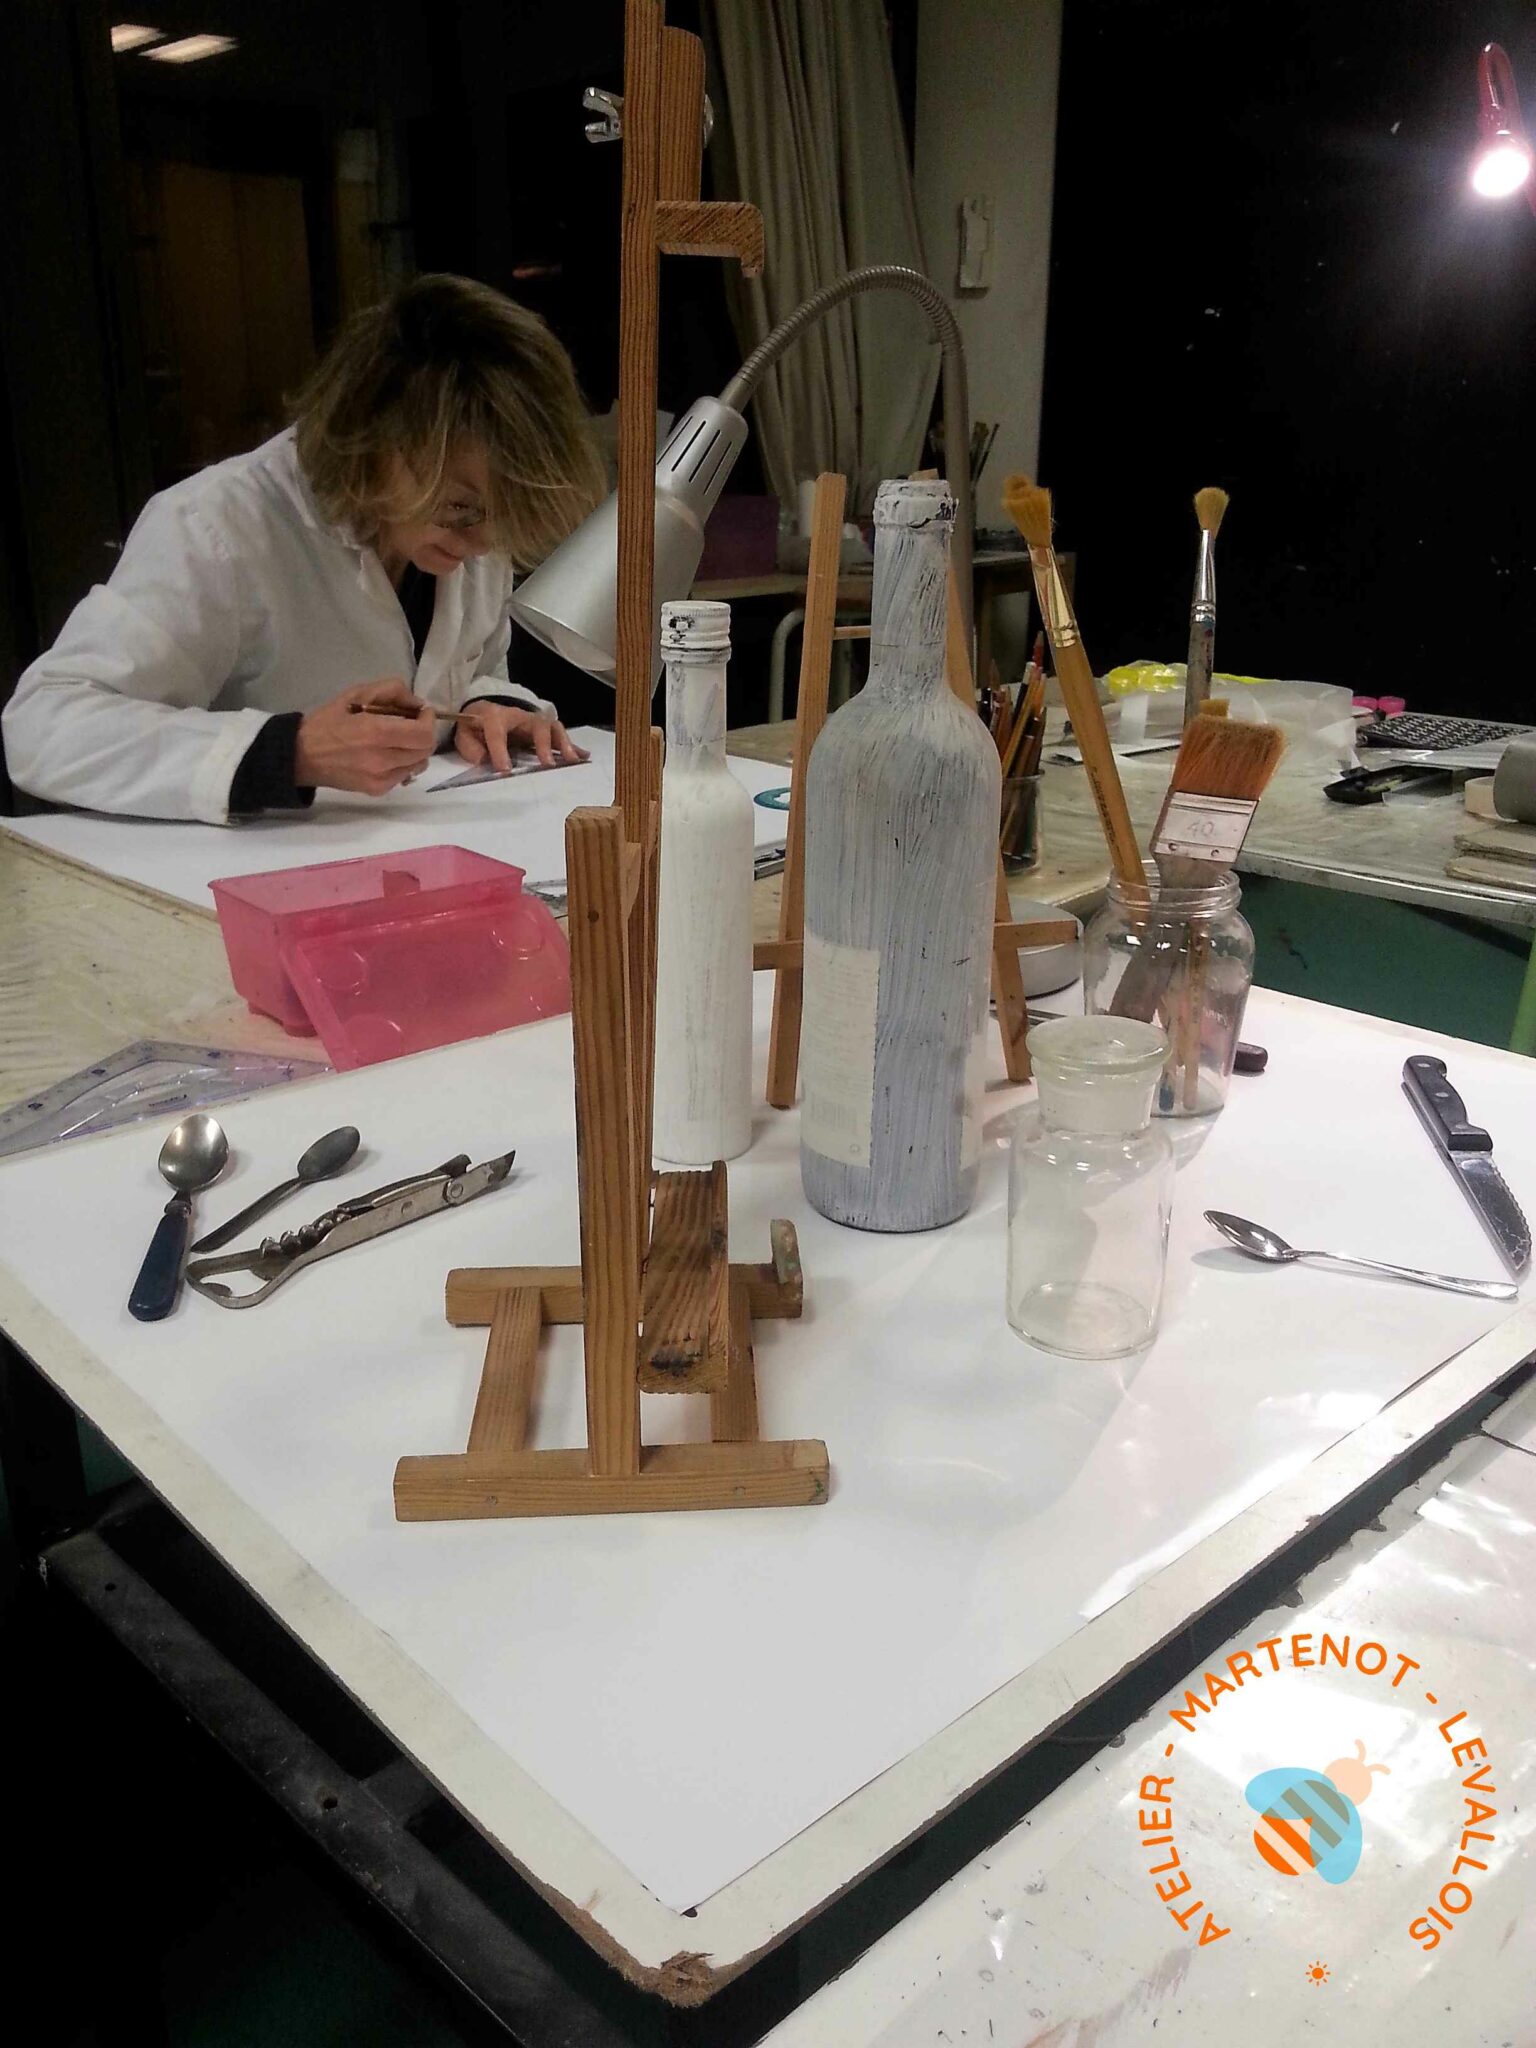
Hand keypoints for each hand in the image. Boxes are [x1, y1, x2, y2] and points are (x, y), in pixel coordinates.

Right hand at [294, 680, 434, 795]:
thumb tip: (417, 704)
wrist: (302, 755)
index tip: (421, 712)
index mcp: (376, 732)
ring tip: (400, 740)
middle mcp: (382, 760)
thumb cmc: (329, 721)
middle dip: (424, 734)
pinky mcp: (377, 790)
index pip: (423, 734)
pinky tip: (389, 754)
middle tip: (412, 724)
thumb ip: (391, 691)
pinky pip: (404, 775)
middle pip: (425, 750)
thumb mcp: (357, 693)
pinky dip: (404, 763)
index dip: (428, 721)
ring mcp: (380, 779)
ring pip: (418, 764)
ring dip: (416, 750)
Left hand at [454, 702, 589, 772]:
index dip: (500, 751)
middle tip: (548, 765)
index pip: (498, 732)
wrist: (482, 712)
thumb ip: (470, 746)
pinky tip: (583, 756)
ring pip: (553, 728)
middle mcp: (518, 717)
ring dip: (564, 744)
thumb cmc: (474, 726)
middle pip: (537, 724)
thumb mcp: (463, 734)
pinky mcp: (541, 731)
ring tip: (572, 761)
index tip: (505, 771)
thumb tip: (483, 760)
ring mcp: (533, 723)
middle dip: (543, 744)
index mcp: (494, 717)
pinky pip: (559, 736)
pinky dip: (572, 746)